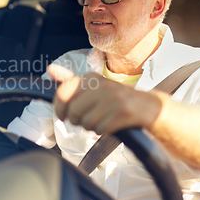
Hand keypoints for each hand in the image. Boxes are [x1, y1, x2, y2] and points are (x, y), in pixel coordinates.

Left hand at [47, 64, 162, 133]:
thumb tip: (50, 68)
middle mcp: (102, 85)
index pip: (63, 92)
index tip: (63, 116)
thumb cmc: (115, 99)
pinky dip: (103, 131)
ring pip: (86, 123)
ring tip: (101, 120)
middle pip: (73, 112)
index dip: (59, 108)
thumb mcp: (93, 87)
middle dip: (77, 121)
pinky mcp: (124, 112)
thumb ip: (70, 80)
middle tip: (86, 120)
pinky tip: (111, 124)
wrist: (149, 107)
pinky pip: (100, 129)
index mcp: (91, 78)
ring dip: (91, 127)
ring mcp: (114, 98)